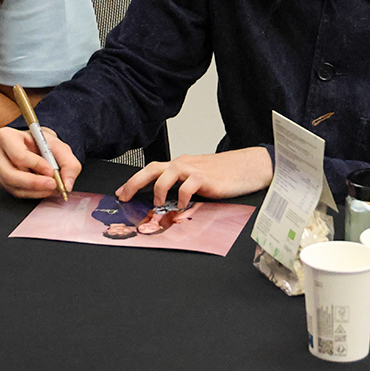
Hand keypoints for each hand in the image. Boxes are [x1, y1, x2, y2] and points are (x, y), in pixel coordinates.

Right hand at [0, 126, 81, 198]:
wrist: (32, 145)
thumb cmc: (41, 143)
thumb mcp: (58, 146)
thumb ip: (68, 163)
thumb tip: (67, 185)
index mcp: (6, 136)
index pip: (18, 155)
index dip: (36, 165)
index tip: (51, 171)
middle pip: (11, 175)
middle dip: (35, 183)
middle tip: (53, 185)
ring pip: (13, 186)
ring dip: (35, 190)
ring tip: (51, 187)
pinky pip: (15, 192)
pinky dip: (31, 193)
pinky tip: (43, 189)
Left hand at [115, 147, 273, 208]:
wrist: (248, 166)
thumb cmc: (224, 174)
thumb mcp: (198, 177)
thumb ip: (182, 185)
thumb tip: (166, 202)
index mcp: (179, 164)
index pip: (151, 169)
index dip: (134, 181)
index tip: (121, 193)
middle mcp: (183, 164)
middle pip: (152, 168)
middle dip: (135, 182)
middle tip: (125, 197)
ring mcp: (194, 169)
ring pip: (166, 173)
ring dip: (157, 190)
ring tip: (156, 204)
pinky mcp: (205, 178)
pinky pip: (187, 186)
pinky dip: (181, 197)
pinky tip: (181, 206)